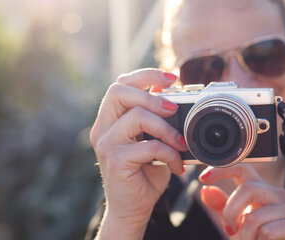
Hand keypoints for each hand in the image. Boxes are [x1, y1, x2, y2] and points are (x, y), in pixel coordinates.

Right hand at [89, 68, 187, 238]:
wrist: (134, 208)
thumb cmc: (145, 172)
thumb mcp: (153, 139)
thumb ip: (157, 118)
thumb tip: (170, 92)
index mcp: (111, 119)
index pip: (121, 84)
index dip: (146, 75)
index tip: (172, 77)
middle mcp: (103, 128)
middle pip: (118, 92)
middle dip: (151, 95)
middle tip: (173, 109)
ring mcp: (106, 144)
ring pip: (136, 116)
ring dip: (166, 128)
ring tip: (181, 143)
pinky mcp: (116, 162)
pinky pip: (148, 147)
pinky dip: (169, 153)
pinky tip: (177, 165)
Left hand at [199, 164, 284, 239]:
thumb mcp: (235, 224)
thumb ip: (223, 207)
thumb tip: (206, 190)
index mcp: (262, 190)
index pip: (243, 169)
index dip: (223, 169)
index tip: (204, 177)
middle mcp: (277, 194)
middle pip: (247, 188)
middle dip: (231, 213)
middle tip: (231, 231)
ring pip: (254, 216)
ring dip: (246, 237)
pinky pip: (267, 231)